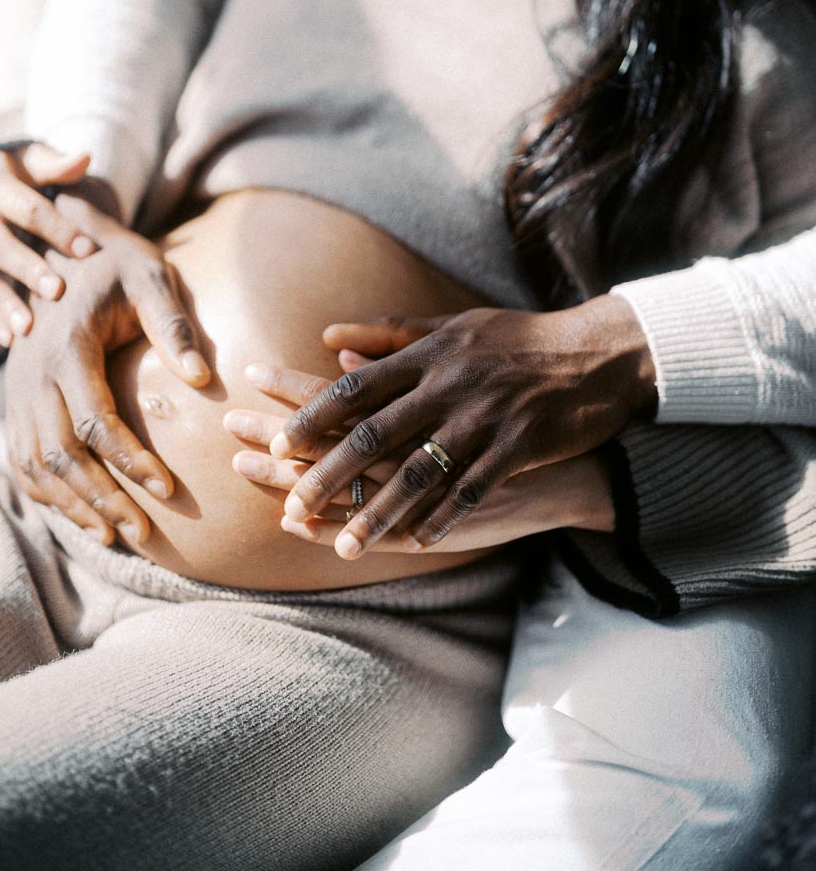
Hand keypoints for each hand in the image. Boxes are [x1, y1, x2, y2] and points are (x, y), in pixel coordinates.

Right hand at [0, 144, 95, 346]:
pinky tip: (10, 339)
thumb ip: (56, 165)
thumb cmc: (14, 179)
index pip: (26, 207)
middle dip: (27, 269)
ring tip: (29, 328)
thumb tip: (84, 157)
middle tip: (58, 291)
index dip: (57, 228)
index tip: (88, 250)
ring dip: (1, 304)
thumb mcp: (30, 163)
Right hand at [5, 195, 209, 544]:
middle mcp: (31, 373)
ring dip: (71, 505)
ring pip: (34, 464)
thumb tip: (202, 379)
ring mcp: (16, 389)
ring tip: (114, 536)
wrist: (65, 247)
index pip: (94, 420)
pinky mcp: (15, 399)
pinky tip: (80, 514)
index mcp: (66, 345)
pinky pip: (20, 457)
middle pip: (59, 454)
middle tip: (143, 532)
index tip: (168, 489)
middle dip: (101, 499)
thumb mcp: (152, 278)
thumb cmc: (119, 264)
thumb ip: (174, 325)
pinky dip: (45, 492)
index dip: (130, 460)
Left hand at [271, 299, 653, 557]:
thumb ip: (390, 332)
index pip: (355, 386)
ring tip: (345, 546)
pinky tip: (414, 544)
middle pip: (375, 433)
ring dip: (379, 511)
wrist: (597, 353)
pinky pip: (472, 489)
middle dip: (329, 472)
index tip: (274, 442)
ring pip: (418, 471)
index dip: (311, 415)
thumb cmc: (518, 339)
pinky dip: (441, 518)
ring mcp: (484, 416)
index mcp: (428, 354)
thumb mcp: (453, 324)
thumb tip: (328, 337)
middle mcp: (449, 384)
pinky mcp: (518, 445)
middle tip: (289, 502)